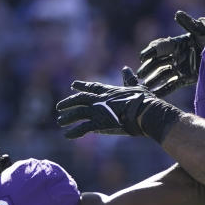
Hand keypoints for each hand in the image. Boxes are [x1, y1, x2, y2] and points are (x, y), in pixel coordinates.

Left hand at [55, 68, 183, 141]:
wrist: (145, 111)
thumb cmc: (144, 100)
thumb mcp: (136, 86)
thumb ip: (129, 79)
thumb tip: (125, 69)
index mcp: (109, 91)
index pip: (92, 87)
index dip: (82, 86)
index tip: (73, 85)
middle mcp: (100, 99)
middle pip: (79, 99)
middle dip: (69, 102)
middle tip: (59, 106)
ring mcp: (98, 111)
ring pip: (77, 113)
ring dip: (68, 117)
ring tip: (60, 121)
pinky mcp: (99, 123)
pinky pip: (83, 128)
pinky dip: (74, 132)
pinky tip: (67, 136)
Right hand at [137, 11, 204, 95]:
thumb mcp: (203, 29)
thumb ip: (190, 24)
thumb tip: (178, 14)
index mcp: (178, 43)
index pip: (161, 47)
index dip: (151, 51)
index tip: (142, 57)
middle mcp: (176, 55)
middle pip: (158, 62)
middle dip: (148, 68)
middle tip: (139, 75)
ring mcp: (180, 67)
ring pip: (162, 74)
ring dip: (153, 80)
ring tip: (144, 87)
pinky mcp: (186, 77)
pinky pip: (172, 84)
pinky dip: (163, 89)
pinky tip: (154, 94)